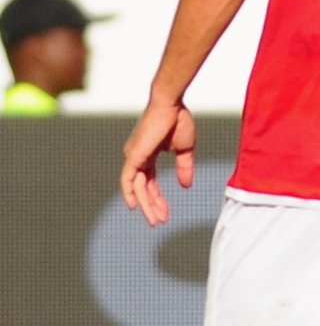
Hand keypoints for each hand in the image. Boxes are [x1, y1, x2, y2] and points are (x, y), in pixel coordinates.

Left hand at [122, 98, 196, 227]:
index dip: (158, 198)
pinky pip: (128, 179)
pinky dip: (130, 193)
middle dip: (152, 206)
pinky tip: (134, 206)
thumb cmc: (178, 120)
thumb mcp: (185, 149)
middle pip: (143, 188)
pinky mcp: (134, 155)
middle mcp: (137, 157)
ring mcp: (134, 156)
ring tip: (156, 220)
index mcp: (148, 155)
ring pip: (137, 187)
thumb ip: (184, 168)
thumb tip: (186, 186)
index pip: (150, 182)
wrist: (171, 104)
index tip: (166, 213)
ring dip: (146, 205)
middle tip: (159, 222)